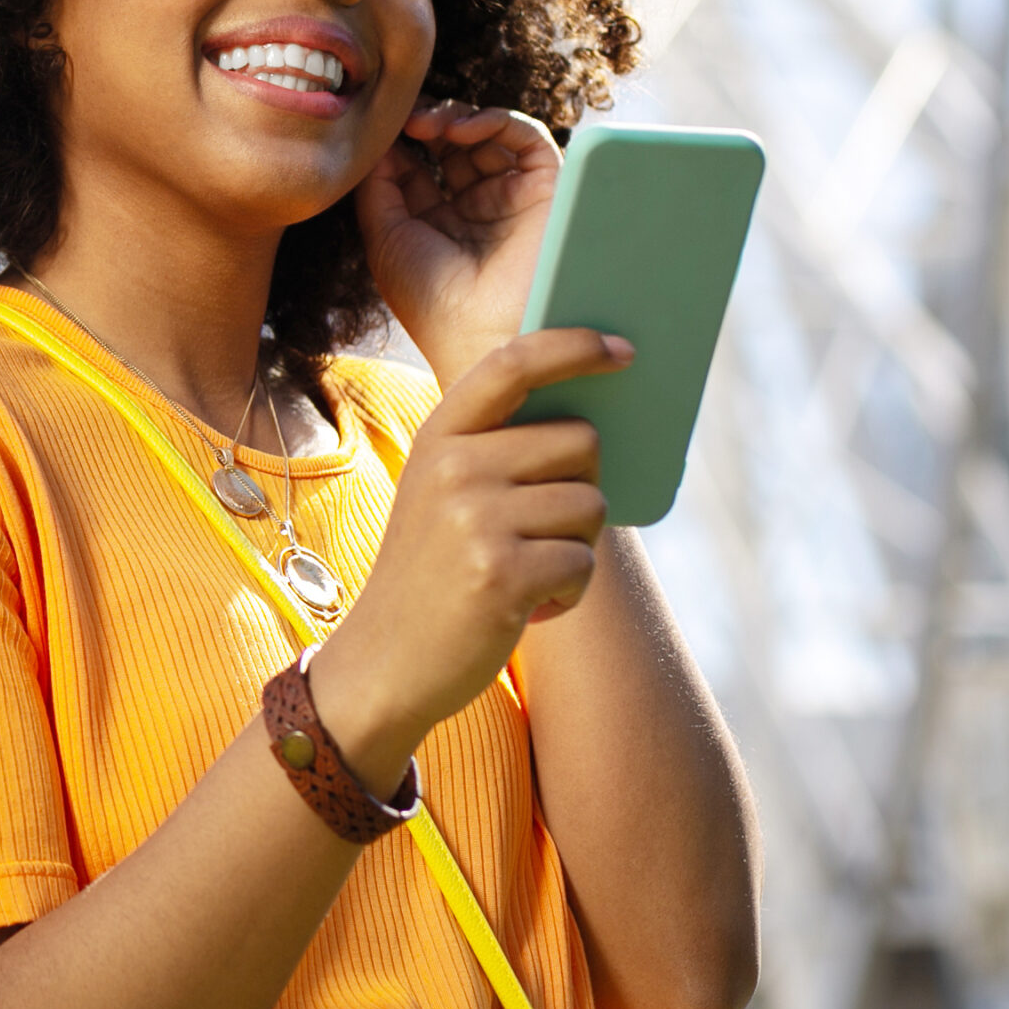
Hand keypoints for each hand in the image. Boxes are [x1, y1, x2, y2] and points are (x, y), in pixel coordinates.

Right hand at [307, 330, 627, 788]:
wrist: (385, 662)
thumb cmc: (434, 573)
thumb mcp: (443, 494)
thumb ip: (496, 449)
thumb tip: (596, 420)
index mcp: (438, 437)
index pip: (511, 365)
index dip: (572, 347)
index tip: (622, 349)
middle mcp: (453, 467)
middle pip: (580, 439)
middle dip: (582, 484)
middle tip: (540, 529)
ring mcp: (475, 518)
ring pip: (591, 504)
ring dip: (576, 546)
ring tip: (525, 573)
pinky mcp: (502, 573)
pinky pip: (584, 561)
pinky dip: (569, 591)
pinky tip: (527, 607)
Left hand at [353, 101, 561, 386]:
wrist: (486, 334)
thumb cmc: (429, 297)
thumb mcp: (384, 238)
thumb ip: (376, 187)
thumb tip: (376, 142)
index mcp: (435, 225)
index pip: (417, 167)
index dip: (399, 143)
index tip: (382, 128)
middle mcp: (474, 210)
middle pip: (451, 147)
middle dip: (428, 125)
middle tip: (409, 120)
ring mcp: (510, 199)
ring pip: (487, 137)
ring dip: (457, 119)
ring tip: (431, 125)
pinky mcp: (546, 190)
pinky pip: (527, 139)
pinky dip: (498, 122)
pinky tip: (465, 129)